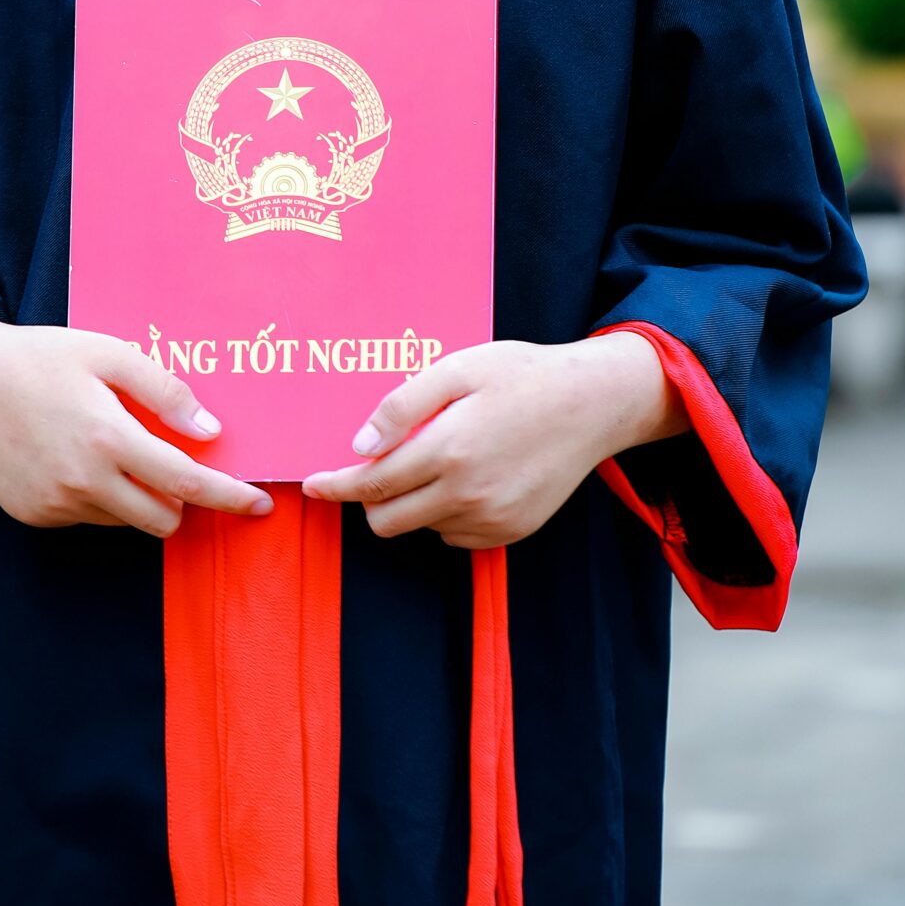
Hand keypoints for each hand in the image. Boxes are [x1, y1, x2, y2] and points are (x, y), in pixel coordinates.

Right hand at [0, 313, 272, 537]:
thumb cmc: (44, 358)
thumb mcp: (109, 354)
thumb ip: (166, 392)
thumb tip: (210, 433)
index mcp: (108, 438)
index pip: (186, 483)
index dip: (229, 496)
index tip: (260, 503)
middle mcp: (83, 481)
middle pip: (163, 519)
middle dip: (181, 500)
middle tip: (174, 463)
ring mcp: (56, 504)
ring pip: (125, 520)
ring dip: (135, 496)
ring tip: (108, 446)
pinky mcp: (34, 515)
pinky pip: (88, 518)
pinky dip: (97, 497)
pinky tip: (74, 456)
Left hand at [302, 332, 685, 548]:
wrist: (592, 403)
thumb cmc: (521, 376)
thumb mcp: (457, 369)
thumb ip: (402, 407)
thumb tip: (359, 447)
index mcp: (448, 451)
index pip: (372, 484)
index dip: (336, 486)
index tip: (312, 485)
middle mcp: (468, 495)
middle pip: (388, 521)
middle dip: (370, 499)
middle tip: (377, 467)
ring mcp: (493, 519)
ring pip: (422, 528)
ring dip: (413, 503)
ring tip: (439, 458)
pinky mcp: (513, 532)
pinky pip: (456, 536)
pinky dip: (447, 514)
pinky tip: (466, 477)